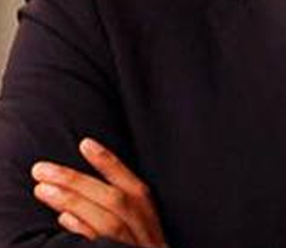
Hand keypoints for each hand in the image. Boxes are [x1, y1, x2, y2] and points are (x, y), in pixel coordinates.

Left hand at [31, 138, 166, 246]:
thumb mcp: (139, 232)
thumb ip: (117, 215)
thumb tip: (68, 211)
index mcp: (149, 215)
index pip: (129, 183)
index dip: (108, 162)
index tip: (85, 143)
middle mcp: (145, 229)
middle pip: (113, 199)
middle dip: (77, 181)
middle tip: (41, 168)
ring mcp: (134, 247)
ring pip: (106, 221)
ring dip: (74, 202)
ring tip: (42, 189)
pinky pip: (102, 247)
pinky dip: (84, 232)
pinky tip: (63, 220)